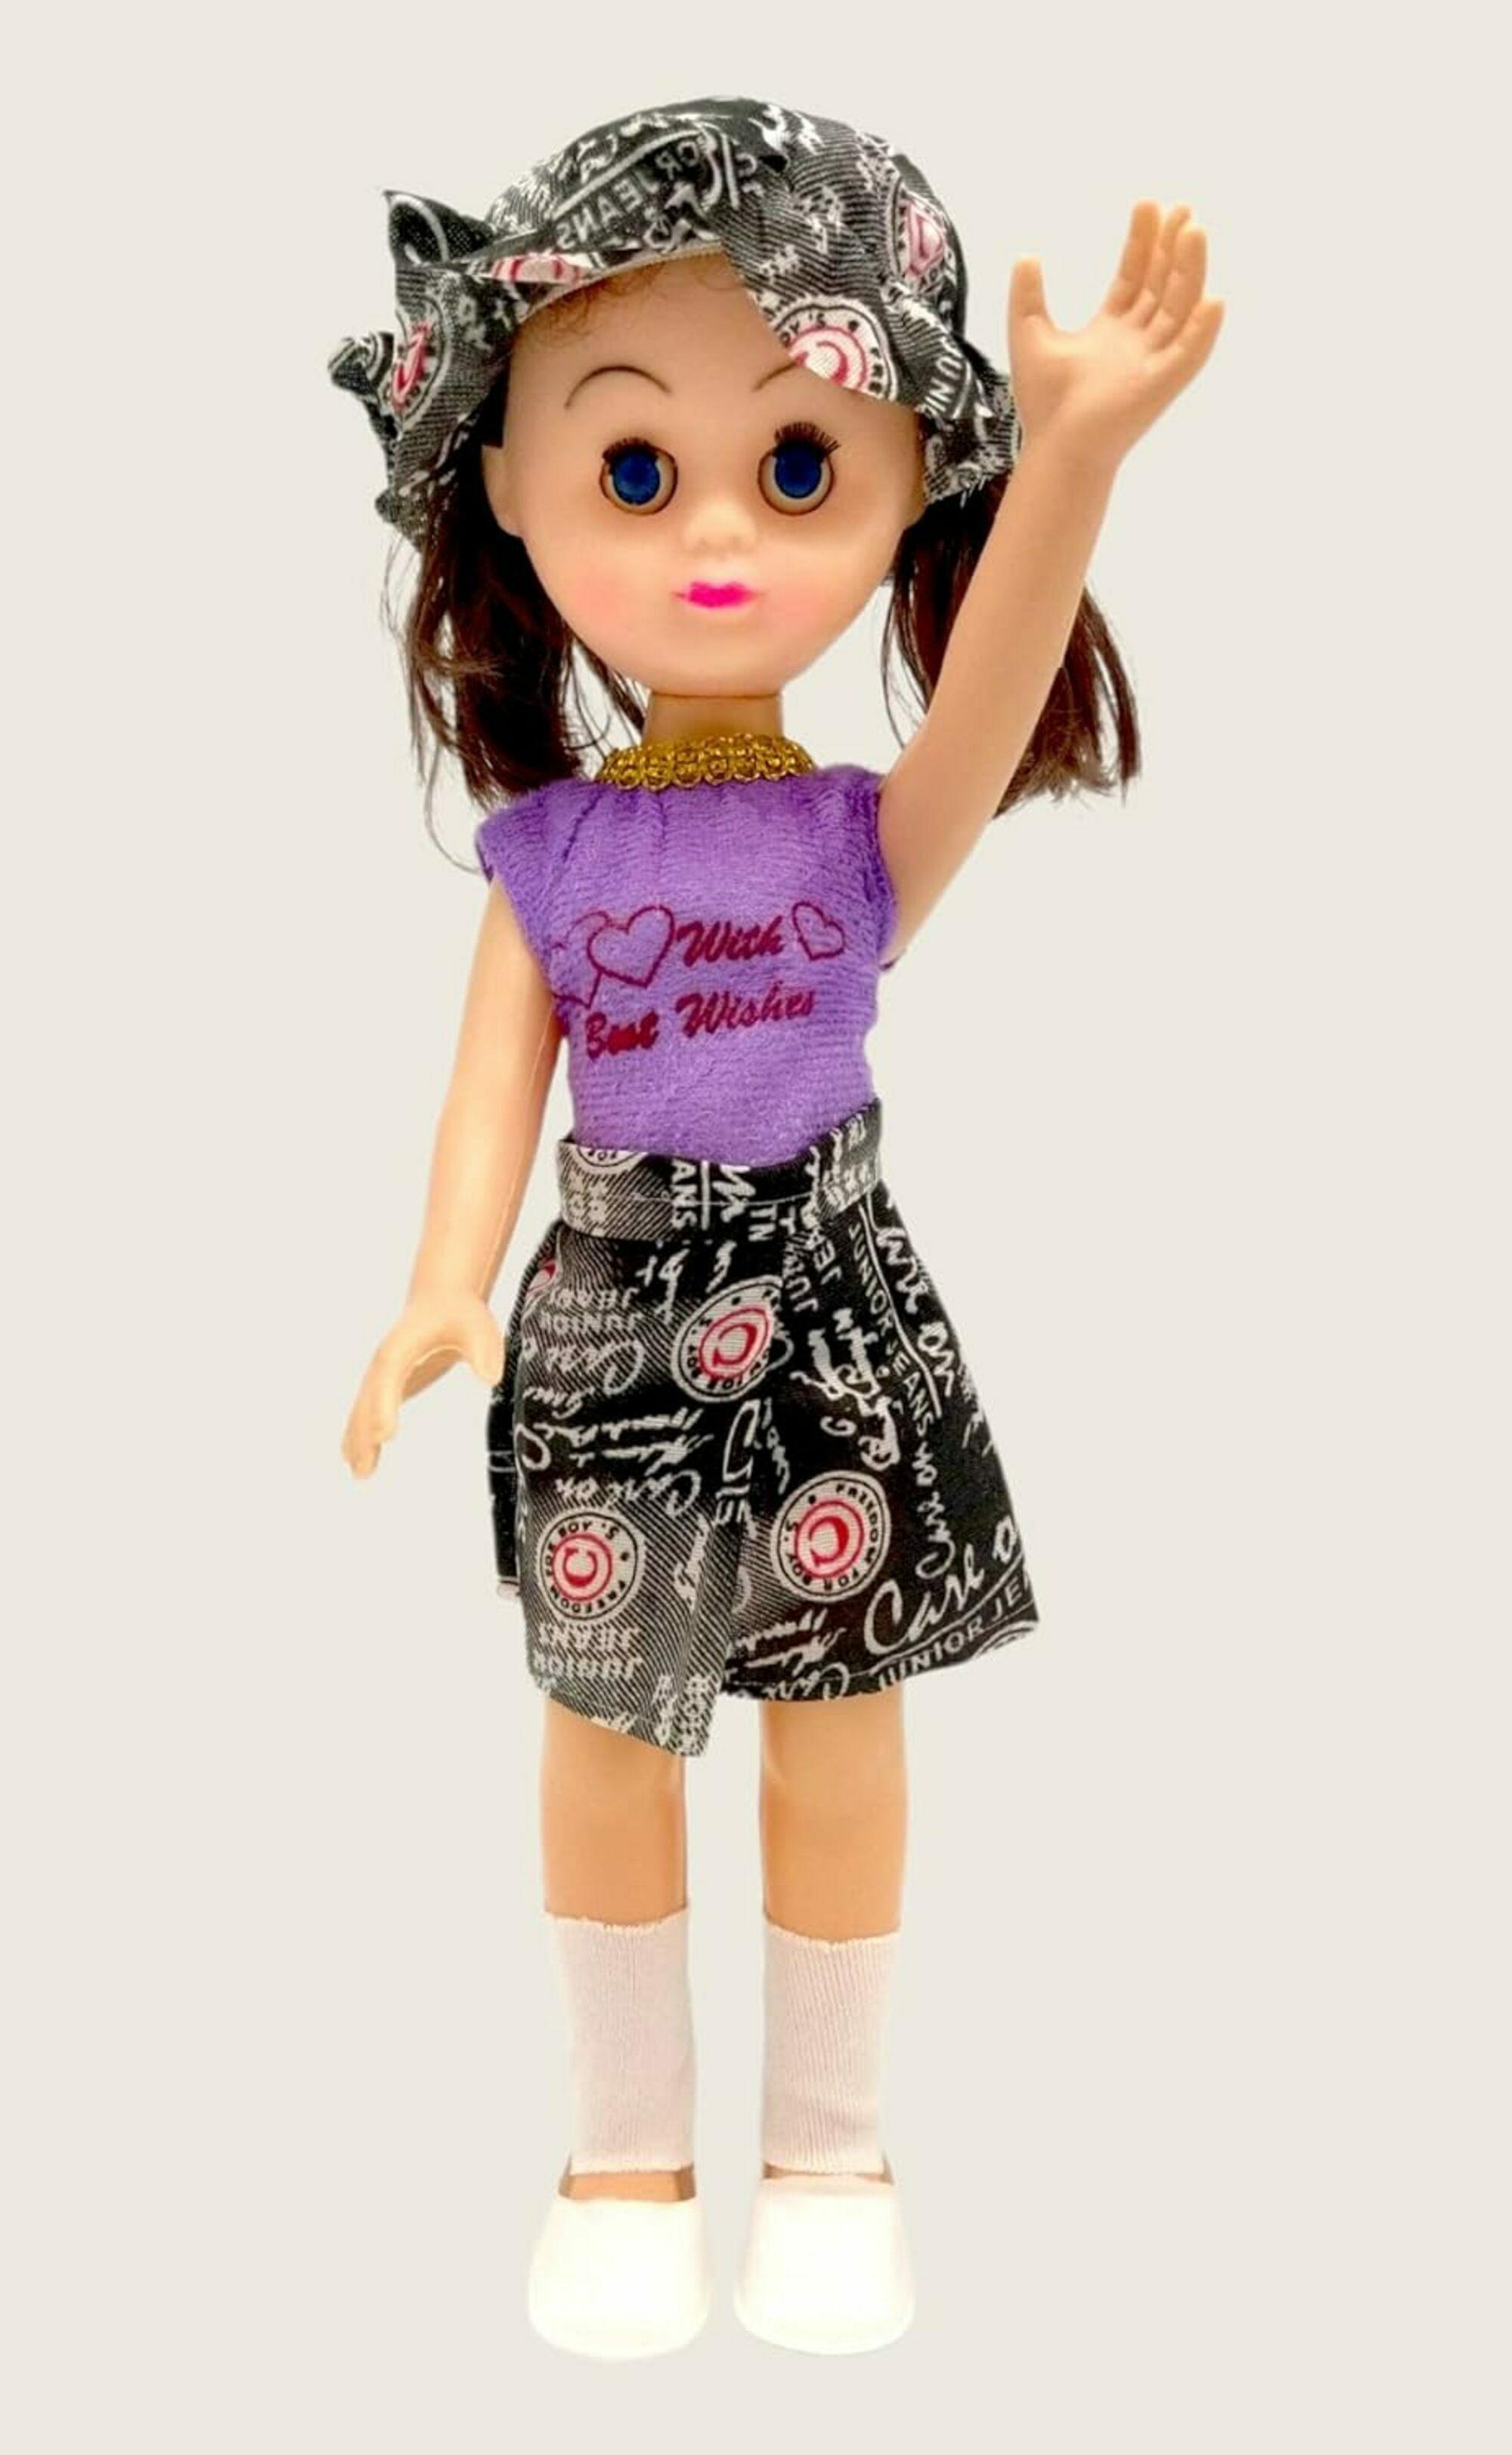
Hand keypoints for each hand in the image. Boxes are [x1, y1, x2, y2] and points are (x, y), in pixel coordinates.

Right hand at [341, 1289, 505, 1478]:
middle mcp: (384, 1363)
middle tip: (366, 1466)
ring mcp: (381, 1376)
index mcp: (401, 1347)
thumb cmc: (461, 1315)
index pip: (389, 1377)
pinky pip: (367, 1413)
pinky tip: (358, 1462)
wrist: (441, 1301)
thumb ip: (484, 1350)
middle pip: (368, 1400)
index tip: (386, 1435)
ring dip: (358, 1441)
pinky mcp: (386, 1386)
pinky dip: (360, 1436)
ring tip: (360, 1473)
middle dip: (365, 1432)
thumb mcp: (478, 1327)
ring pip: (363, 1411)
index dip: (384, 1405)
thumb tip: (490, 1378)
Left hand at [1007, 200, 1223, 468]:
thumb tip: (1026, 256)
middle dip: (1171, 247)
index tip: (1147, 206)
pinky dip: (1202, 328)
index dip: (1142, 242)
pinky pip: (1189, 353)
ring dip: (1190, 271)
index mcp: (1113, 331)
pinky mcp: (1162, 384)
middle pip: (1162, 285)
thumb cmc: (1044, 402)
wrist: (1054, 445)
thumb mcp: (1029, 334)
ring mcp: (1154, 361)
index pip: (1135, 276)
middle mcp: (1139, 342)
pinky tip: (1212, 299)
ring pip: (1179, 308)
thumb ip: (1028, 297)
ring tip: (1194, 231)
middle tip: (1180, 208)